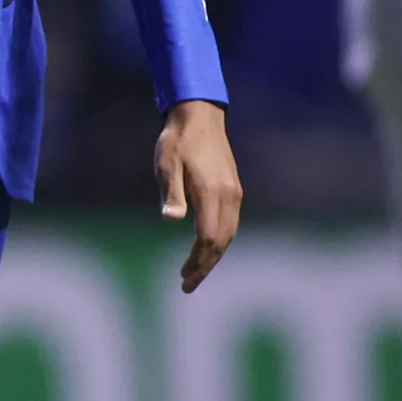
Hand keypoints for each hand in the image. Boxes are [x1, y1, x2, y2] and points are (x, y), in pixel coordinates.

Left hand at [155, 99, 241, 293]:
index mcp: (212, 192)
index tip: (184, 279)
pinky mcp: (234, 189)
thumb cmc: (177, 140)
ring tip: (195, 271)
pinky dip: (219, 241)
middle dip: (206, 265)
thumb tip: (172, 220)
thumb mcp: (166, 164)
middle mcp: (229, 196)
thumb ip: (171, 192)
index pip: (209, 238)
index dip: (198, 262)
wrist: (199, 115)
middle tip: (187, 284)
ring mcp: (234, 192)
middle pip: (222, 242)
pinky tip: (206, 247)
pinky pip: (230, 223)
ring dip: (213, 256)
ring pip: (229, 234)